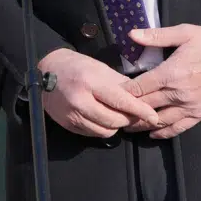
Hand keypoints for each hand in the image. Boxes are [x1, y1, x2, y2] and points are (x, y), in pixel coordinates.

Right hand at [38, 48, 159, 137]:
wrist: (45, 71)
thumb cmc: (77, 66)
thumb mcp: (100, 68)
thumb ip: (121, 84)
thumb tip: (142, 99)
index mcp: (91, 82)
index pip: (120, 101)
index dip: (140, 110)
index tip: (154, 117)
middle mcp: (80, 101)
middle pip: (115, 120)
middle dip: (129, 119)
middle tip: (136, 115)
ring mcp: (72, 115)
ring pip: (105, 131)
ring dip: (117, 126)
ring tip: (119, 116)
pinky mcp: (68, 125)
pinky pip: (93, 134)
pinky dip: (103, 129)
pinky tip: (104, 118)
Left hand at [121, 25, 200, 138]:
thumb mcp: (185, 33)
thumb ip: (157, 36)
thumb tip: (132, 34)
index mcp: (171, 72)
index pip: (139, 87)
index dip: (122, 92)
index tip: (110, 94)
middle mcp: (178, 93)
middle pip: (145, 106)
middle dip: (128, 111)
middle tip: (112, 113)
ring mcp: (189, 106)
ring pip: (159, 121)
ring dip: (141, 125)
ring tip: (127, 125)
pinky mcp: (200, 114)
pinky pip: (178, 128)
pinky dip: (162, 133)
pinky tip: (152, 133)